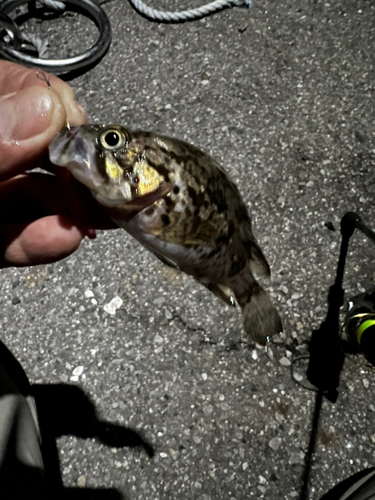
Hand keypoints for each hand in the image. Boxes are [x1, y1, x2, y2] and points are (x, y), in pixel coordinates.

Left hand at [0, 61, 114, 267]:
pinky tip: (66, 237)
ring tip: (100, 213)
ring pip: (35, 199)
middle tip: (106, 177)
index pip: (22, 93)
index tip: (73, 122)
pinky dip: (44, 243)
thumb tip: (45, 112)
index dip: (52, 103)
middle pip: (40, 151)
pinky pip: (15, 241)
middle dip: (78, 167)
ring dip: (73, 208)